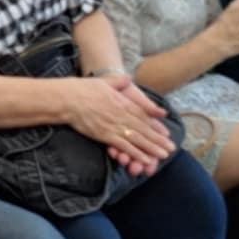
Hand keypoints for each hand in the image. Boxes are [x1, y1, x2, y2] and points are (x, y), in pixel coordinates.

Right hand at [57, 74, 171, 176]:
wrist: (67, 99)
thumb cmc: (82, 89)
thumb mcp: (103, 81)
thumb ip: (118, 81)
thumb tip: (128, 78)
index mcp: (121, 101)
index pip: (142, 115)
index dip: (155, 125)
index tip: (166, 132)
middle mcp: (121, 114)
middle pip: (143, 128)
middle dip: (158, 139)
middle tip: (171, 148)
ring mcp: (113, 125)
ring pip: (137, 138)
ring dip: (151, 148)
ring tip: (163, 155)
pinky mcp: (105, 135)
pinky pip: (124, 145)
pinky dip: (136, 153)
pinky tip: (145, 159)